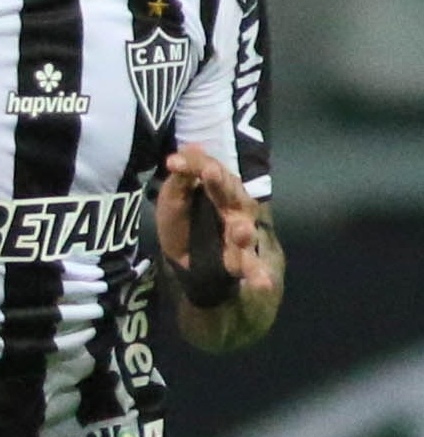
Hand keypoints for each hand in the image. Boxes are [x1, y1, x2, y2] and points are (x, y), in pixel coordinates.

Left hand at [156, 144, 263, 311]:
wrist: (185, 264)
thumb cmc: (184, 225)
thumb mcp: (173, 202)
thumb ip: (179, 181)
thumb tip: (182, 153)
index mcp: (220, 190)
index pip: (211, 172)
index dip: (195, 165)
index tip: (173, 162)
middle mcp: (236, 209)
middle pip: (232, 195)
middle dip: (222, 185)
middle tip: (211, 174)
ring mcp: (241, 235)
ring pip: (245, 230)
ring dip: (244, 231)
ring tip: (242, 232)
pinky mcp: (241, 261)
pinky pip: (252, 267)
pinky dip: (259, 275)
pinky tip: (262, 283)